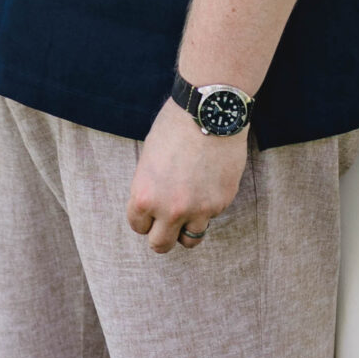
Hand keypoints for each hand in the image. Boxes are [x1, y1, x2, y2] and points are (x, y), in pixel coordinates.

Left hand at [126, 100, 248, 254]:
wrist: (209, 112)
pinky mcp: (220, 204)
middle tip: (168, 222)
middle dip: (162, 235)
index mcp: (145, 196)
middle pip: (160, 245)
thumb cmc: (175, 126)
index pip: (138, 226)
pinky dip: (208, 207)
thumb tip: (154, 206)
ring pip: (190, 240)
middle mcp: (169, 209)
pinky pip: (211, 217)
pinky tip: (208, 182)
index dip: (144, 218)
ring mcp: (198, 210)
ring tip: (190, 207)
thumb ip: (150, 187)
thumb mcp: (149, 157)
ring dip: (187, 227)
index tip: (151, 210)